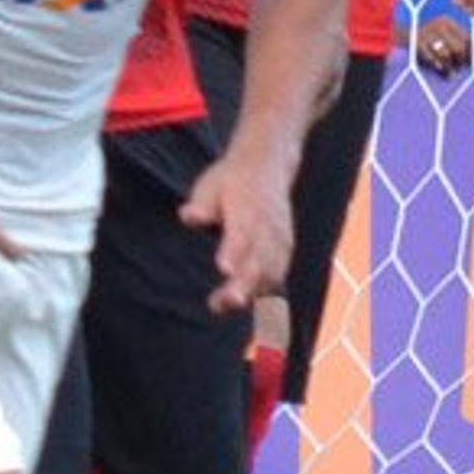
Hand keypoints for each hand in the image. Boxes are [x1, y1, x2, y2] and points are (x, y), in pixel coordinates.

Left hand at [177, 146, 295, 313]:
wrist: (267, 166)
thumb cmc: (229, 181)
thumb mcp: (210, 185)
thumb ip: (202, 205)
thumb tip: (189, 216)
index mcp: (248, 210)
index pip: (241, 235)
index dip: (233, 253)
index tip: (224, 270)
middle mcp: (268, 227)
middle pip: (257, 260)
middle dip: (244, 284)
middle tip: (225, 302)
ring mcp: (280, 239)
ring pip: (270, 272)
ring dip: (252, 293)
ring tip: (223, 306)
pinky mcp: (285, 250)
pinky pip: (279, 274)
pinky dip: (267, 291)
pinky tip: (249, 307)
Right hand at [413, 13, 473, 74]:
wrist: (398, 39)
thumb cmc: (431, 41)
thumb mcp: (451, 38)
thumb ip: (473, 41)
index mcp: (447, 22)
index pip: (466, 40)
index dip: (468, 54)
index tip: (465, 62)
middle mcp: (437, 25)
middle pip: (457, 48)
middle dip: (459, 61)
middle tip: (457, 68)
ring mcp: (426, 33)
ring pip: (445, 54)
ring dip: (448, 66)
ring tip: (448, 71)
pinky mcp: (416, 44)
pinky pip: (431, 58)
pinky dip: (437, 65)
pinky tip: (439, 68)